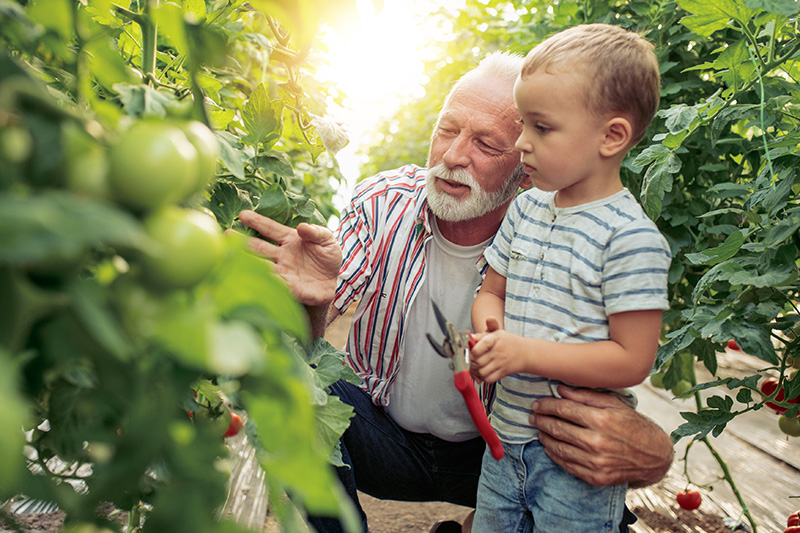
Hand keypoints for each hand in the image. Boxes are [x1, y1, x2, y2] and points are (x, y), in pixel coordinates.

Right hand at [235, 210, 341, 306]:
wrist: (335, 280)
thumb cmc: (328, 257)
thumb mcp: (327, 240)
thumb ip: (316, 232)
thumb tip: (302, 227)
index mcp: (289, 239)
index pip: (270, 228)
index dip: (257, 222)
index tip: (242, 214)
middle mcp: (281, 255)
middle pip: (259, 247)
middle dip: (244, 241)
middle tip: (227, 234)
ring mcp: (284, 271)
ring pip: (264, 265)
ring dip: (251, 261)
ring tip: (235, 257)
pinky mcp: (291, 287)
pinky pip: (279, 284)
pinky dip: (270, 281)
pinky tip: (260, 278)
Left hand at [470, 318, 520, 383]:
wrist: (527, 353)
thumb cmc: (509, 342)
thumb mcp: (497, 334)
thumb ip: (482, 335)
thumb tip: (470, 336)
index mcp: (494, 339)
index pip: (477, 348)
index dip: (471, 352)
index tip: (471, 352)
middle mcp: (497, 351)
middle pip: (477, 362)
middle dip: (471, 363)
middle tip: (472, 361)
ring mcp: (501, 363)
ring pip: (481, 372)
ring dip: (476, 371)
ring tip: (477, 368)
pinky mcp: (503, 372)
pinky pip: (489, 379)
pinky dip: (484, 378)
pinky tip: (484, 373)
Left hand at [530, 385, 672, 487]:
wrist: (653, 455)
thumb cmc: (632, 424)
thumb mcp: (613, 404)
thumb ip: (585, 396)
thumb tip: (560, 388)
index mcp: (601, 419)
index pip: (563, 410)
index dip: (546, 405)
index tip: (536, 404)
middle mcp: (597, 441)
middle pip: (558, 429)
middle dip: (541, 421)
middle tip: (532, 416)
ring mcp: (596, 462)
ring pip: (559, 448)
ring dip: (545, 438)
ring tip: (540, 431)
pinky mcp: (596, 477)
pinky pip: (567, 465)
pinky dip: (555, 455)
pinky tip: (550, 447)